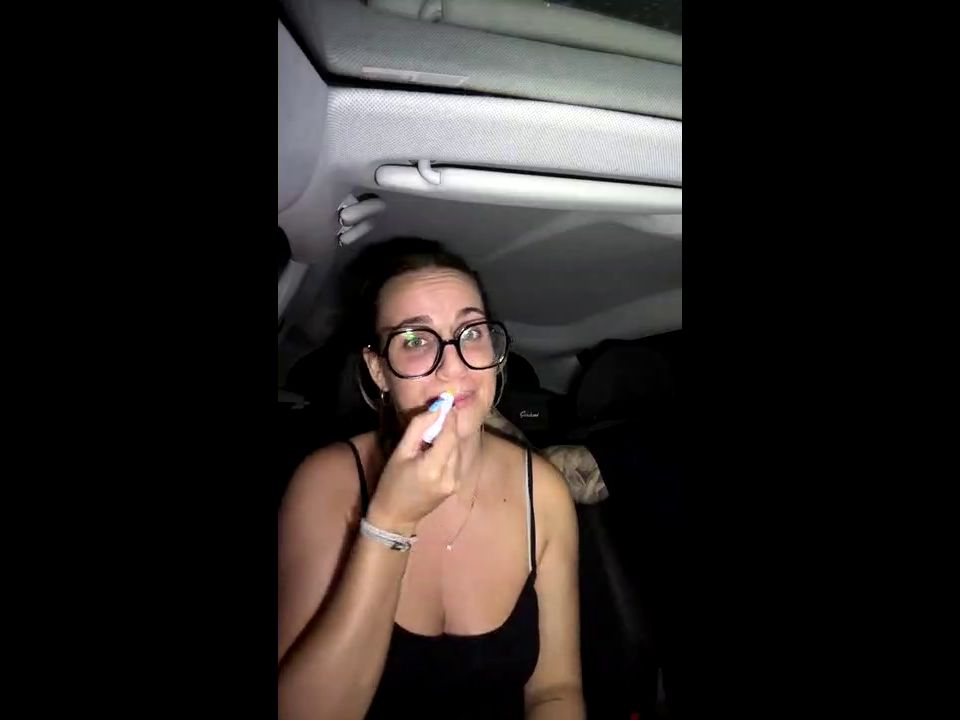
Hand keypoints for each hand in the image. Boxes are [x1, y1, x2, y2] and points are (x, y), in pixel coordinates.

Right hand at [366, 406, 459, 534]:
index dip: (449, 416)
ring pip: (458, 449)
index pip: (450, 434)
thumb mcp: (400, 453)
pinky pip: (457, 460)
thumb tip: (436, 409)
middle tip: (436, 415)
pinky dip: (449, 450)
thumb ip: (418, 429)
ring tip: (432, 434)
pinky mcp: (456, 485)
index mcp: (434, 467)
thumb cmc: (391, 483)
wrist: (396, 516)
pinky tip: (435, 450)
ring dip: (449, 438)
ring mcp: (456, 482)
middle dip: (448, 425)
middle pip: (456, 441)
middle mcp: (450, 475)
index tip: (445, 401)